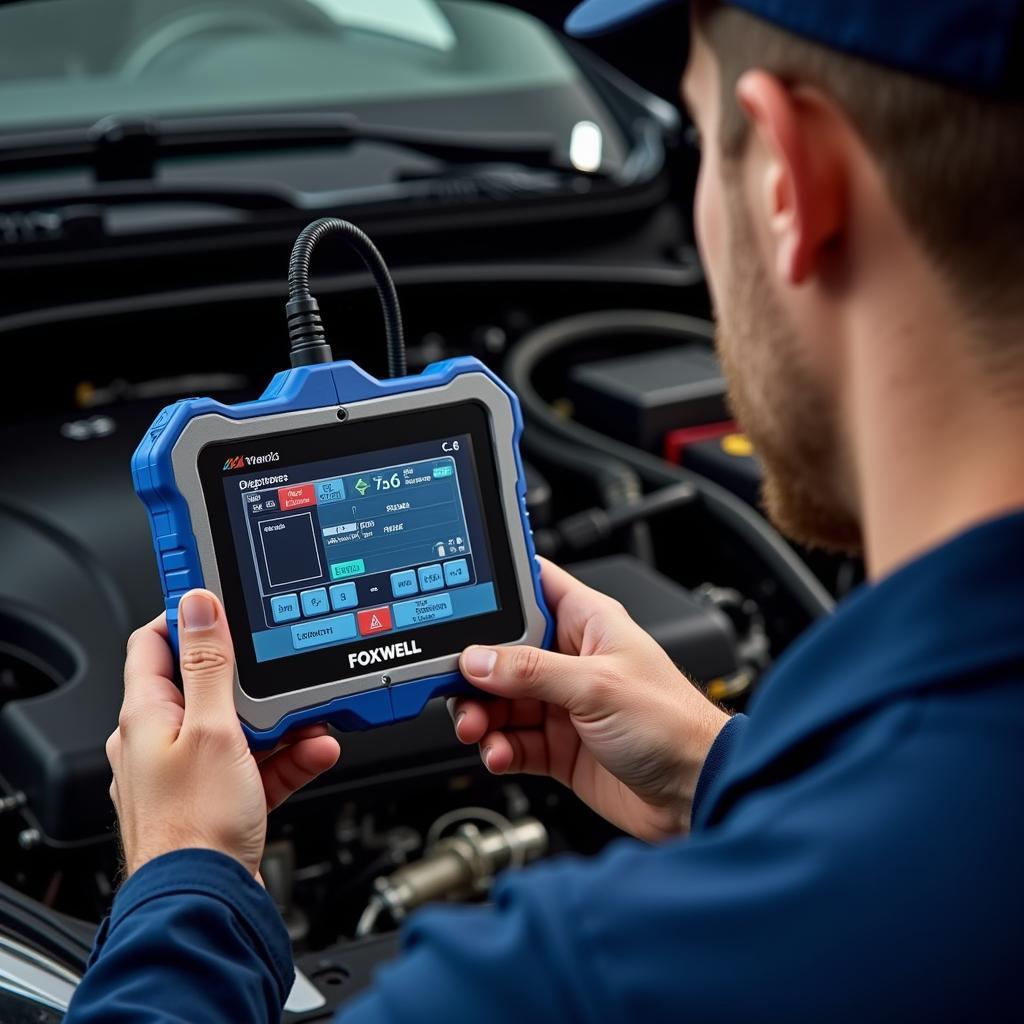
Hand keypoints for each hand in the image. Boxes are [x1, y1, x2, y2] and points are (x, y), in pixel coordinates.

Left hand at [107, 590, 340, 878]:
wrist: (206, 902)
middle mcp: (162, 739)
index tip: (221, 595)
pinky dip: (289, 756)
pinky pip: (259, 763)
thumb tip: (198, 605)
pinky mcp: (219, 798)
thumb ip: (209, 665)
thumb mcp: (213, 729)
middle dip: (257, 678)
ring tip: (315, 718)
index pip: (157, 642)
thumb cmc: (195, 825)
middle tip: (285, 666)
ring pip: (242, 727)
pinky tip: (317, 751)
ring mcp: (191, 770)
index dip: (189, 614)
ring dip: (282, 721)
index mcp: (147, 714)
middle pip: (210, 685)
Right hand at [452, 560, 728, 841]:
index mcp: (588, 624)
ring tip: (476, 728)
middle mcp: (572, 660)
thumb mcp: (597, 686)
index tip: (458, 598)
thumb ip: (532, 672)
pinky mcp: (558, 746)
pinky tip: (497, 752)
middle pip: (503, 653)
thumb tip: (478, 659)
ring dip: (480, 714)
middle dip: (475, 671)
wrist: (696, 793)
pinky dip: (497, 748)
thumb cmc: (674, 723)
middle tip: (458, 686)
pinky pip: (511, 741)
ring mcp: (563, 705)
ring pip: (500, 701)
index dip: (497, 588)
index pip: (533, 587)